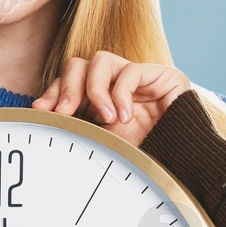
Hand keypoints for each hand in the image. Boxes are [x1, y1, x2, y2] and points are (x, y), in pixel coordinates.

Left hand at [32, 51, 191, 147]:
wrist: (185, 167)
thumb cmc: (146, 160)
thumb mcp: (104, 146)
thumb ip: (80, 130)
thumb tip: (45, 123)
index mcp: (99, 102)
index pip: (68, 83)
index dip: (53, 93)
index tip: (40, 111)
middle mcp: (115, 86)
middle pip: (78, 65)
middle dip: (67, 88)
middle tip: (65, 113)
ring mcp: (137, 78)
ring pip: (100, 60)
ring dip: (94, 89)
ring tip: (104, 118)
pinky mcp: (160, 75)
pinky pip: (129, 71)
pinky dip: (121, 94)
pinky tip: (124, 117)